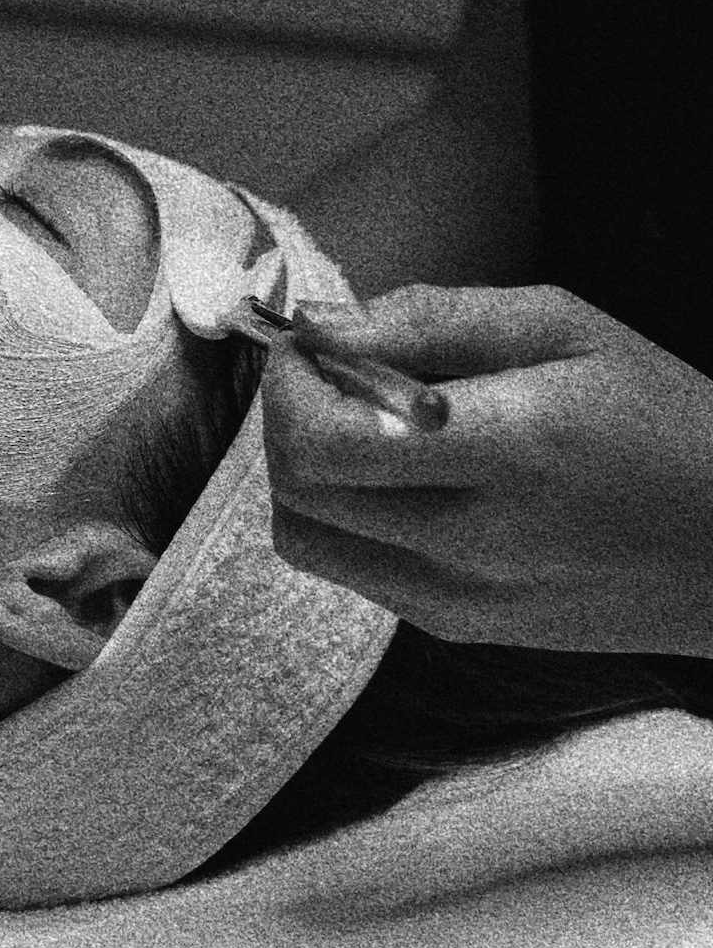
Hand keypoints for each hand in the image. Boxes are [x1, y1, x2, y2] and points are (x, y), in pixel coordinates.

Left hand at [260, 283, 712, 656]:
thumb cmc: (663, 418)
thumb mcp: (565, 328)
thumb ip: (431, 317)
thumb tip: (318, 321)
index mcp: (511, 448)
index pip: (323, 441)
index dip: (287, 386)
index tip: (310, 347)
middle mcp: (475, 540)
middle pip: (297, 489)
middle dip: (284, 418)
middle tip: (326, 377)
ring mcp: (461, 599)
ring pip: (304, 538)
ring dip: (301, 472)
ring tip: (354, 426)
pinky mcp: (460, 629)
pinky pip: (349, 571)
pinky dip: (340, 517)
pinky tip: (395, 479)